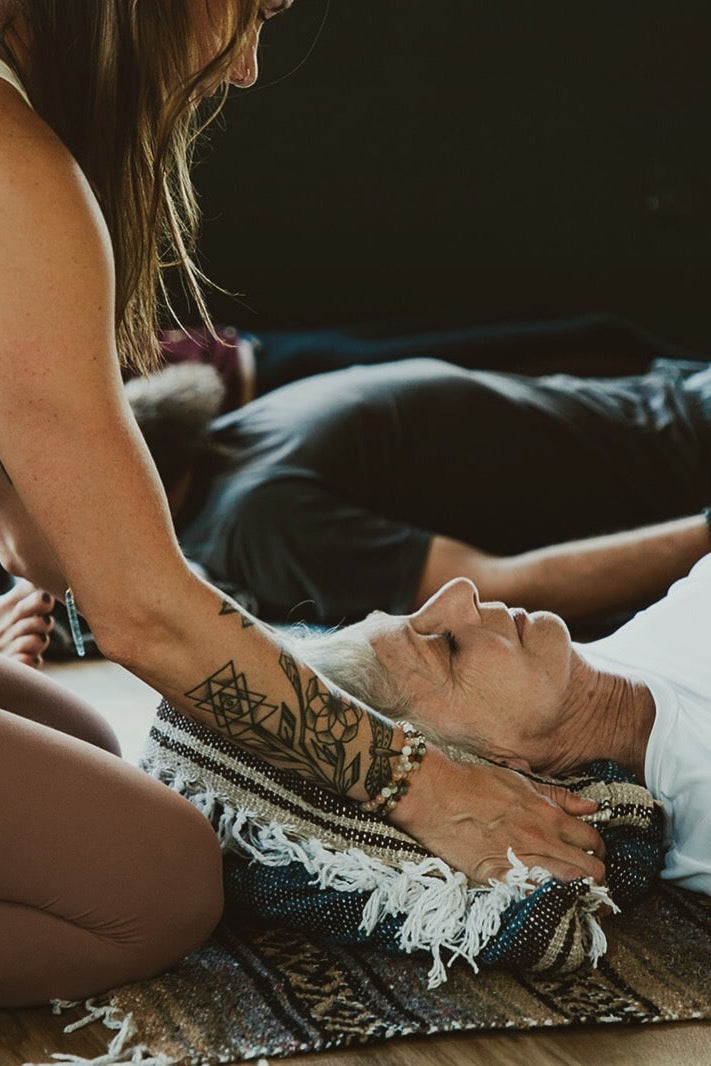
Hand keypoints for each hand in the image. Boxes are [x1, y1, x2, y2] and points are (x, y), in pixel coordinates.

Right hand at [391, 745, 605, 884]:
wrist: (437, 795)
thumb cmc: (475, 784)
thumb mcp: (522, 781)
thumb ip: (559, 797)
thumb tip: (592, 806)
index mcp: (549, 815)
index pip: (593, 840)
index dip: (598, 851)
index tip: (593, 857)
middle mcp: (543, 840)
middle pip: (592, 869)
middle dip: (597, 879)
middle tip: (591, 884)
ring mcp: (523, 861)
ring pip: (572, 887)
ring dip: (580, 895)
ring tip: (579, 901)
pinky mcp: (500, 878)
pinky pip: (536, 897)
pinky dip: (548, 903)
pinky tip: (549, 906)